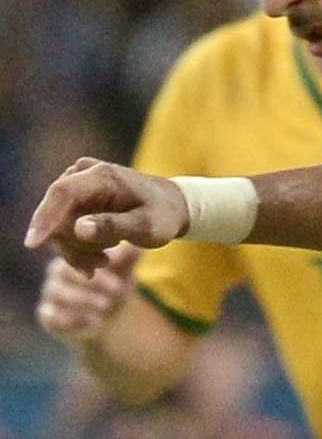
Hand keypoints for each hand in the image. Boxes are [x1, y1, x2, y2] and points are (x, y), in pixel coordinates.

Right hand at [23, 159, 189, 272]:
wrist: (173, 207)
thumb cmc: (164, 216)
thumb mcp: (146, 226)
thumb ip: (113, 226)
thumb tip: (78, 227)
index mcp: (103, 176)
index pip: (62, 193)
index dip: (44, 218)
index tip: (32, 244)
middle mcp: (84, 174)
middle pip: (56, 215)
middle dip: (74, 246)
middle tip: (101, 264)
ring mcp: (77, 185)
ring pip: (57, 226)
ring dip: (78, 250)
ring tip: (106, 260)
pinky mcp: (75, 198)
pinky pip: (62, 227)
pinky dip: (78, 246)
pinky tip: (101, 257)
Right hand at [36, 243, 139, 342]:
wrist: (107, 314)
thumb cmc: (115, 284)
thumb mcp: (124, 270)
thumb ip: (127, 256)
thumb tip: (132, 244)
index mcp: (74, 256)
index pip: (79, 256)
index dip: (98, 267)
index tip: (118, 281)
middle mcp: (56, 274)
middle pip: (65, 274)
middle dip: (92, 283)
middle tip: (117, 291)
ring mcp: (49, 295)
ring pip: (58, 295)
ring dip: (85, 301)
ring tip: (108, 306)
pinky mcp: (47, 316)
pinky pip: (52, 317)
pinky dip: (73, 320)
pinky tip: (95, 322)